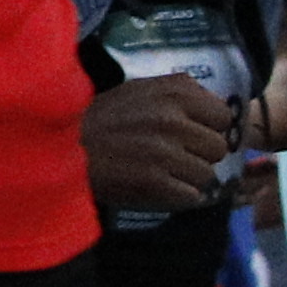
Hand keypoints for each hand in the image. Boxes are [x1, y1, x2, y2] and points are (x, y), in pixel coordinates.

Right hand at [80, 63, 246, 218]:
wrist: (63, 147)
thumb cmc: (102, 118)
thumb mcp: (139, 89)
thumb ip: (179, 92)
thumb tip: (216, 106)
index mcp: (173, 94)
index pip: (223, 115)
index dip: (209, 126)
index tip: (192, 133)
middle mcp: (173, 120)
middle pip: (218, 148)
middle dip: (200, 154)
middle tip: (175, 156)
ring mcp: (165, 152)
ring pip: (207, 175)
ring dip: (188, 177)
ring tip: (163, 172)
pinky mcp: (155, 182)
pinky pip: (191, 196)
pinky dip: (177, 196)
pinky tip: (157, 188)